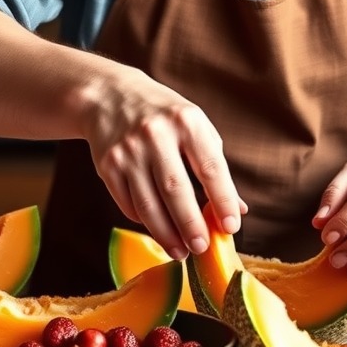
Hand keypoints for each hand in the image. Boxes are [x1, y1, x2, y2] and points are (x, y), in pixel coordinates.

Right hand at [85, 65, 245, 259]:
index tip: (231, 227)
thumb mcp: (195, 128)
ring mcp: (128, 151)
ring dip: (167, 234)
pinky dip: (146, 222)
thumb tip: (238, 210)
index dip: (222, 200)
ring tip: (182, 251)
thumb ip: (215, 167)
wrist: (110, 96)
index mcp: (186, 121)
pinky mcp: (107, 166)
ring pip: (149, 204)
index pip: (210, 167)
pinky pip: (129, 204)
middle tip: (203, 248)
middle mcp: (155, 134)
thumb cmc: (164, 116)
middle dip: (191, 225)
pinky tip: (158, 228)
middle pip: (176, 191)